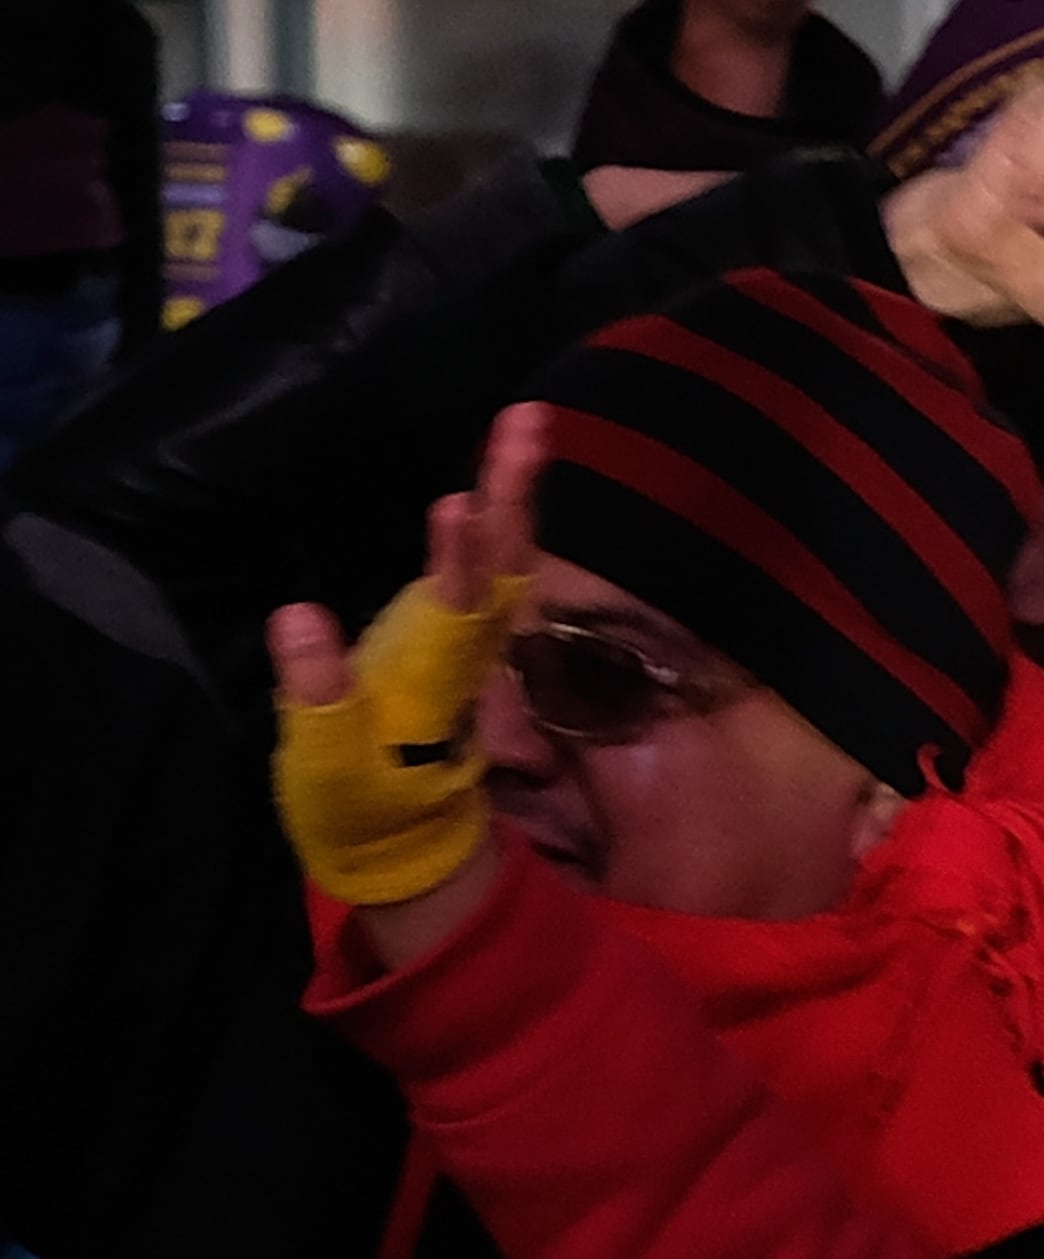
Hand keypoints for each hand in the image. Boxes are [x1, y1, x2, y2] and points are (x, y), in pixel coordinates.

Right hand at [267, 423, 541, 935]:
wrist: (402, 839)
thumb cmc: (359, 807)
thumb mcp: (326, 770)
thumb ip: (317, 699)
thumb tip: (298, 618)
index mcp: (432, 682)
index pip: (453, 614)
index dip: (457, 562)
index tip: (456, 504)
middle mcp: (463, 652)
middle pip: (498, 568)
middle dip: (509, 497)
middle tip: (529, 422)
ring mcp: (464, 638)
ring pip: (503, 559)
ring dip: (514, 490)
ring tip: (529, 419)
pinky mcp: (452, 629)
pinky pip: (488, 564)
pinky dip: (498, 513)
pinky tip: (504, 463)